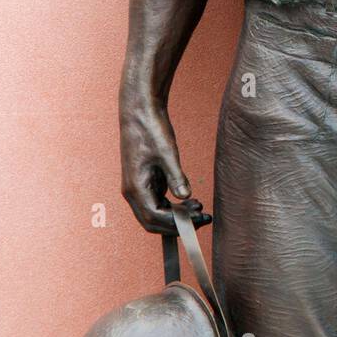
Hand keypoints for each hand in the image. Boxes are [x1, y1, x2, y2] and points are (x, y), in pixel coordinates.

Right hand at [120, 99, 211, 234]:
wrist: (140, 111)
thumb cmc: (151, 129)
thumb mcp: (167, 152)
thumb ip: (176, 176)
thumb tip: (185, 196)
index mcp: (135, 188)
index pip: (155, 218)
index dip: (177, 222)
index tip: (199, 218)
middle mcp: (133, 192)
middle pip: (153, 222)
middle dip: (178, 225)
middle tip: (203, 218)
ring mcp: (138, 188)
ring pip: (156, 215)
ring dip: (178, 216)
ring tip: (201, 208)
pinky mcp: (145, 182)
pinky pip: (159, 203)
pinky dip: (174, 207)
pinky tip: (192, 201)